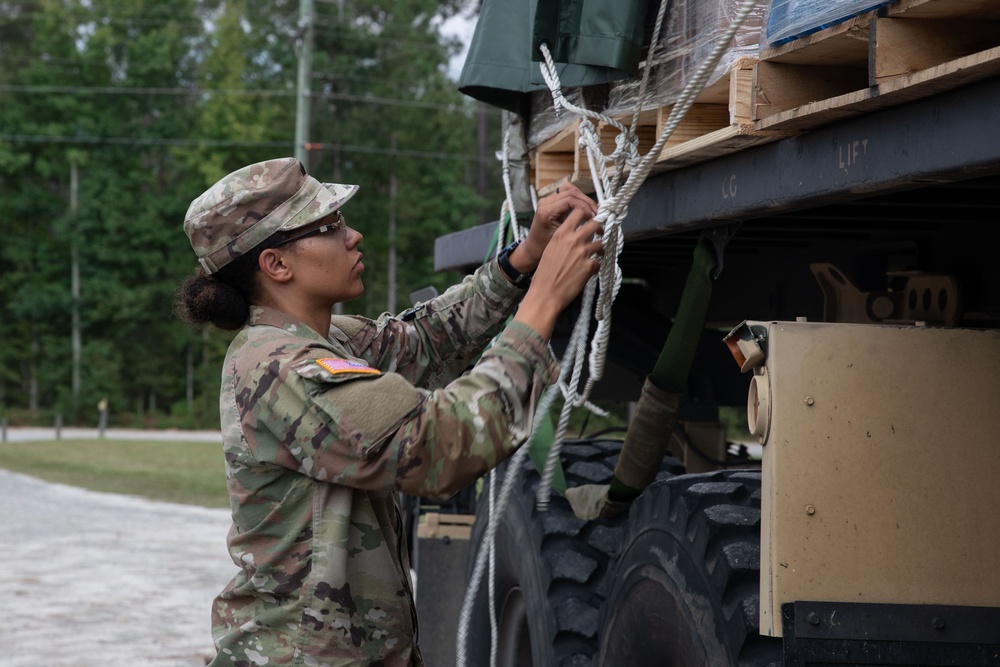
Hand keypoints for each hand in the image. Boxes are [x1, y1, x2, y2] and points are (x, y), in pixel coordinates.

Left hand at [508, 183, 597, 275]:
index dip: (585, 206)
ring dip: (583, 198)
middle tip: (597, 213)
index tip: (594, 217)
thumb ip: (575, 225)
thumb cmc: (545, 246)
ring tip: (592, 210)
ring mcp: (547, 199)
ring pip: (570, 189)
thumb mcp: (562, 237)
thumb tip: (594, 220)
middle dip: (586, 201)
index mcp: (546, 211)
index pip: (570, 200)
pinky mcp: (550, 200)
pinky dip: (577, 198)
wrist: (532, 248)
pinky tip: (584, 208)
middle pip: (571, 191)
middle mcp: (545, 201)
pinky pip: (566, 192)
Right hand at [513, 209, 603, 340]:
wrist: (545, 293)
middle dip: (599, 228)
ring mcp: (583, 253)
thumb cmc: (544, 274)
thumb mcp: (550, 249)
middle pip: (595, 224)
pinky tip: (590, 269)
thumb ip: (563, 239)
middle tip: (599, 233)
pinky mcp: (590, 266)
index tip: (590, 218)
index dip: (587, 214)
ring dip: (600, 248)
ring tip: (597, 254)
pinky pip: (599, 261)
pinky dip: (596, 265)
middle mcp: (574, 240)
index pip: (579, 212)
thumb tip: (575, 234)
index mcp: (562, 234)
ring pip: (601, 243)